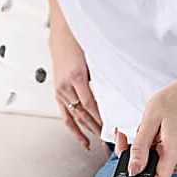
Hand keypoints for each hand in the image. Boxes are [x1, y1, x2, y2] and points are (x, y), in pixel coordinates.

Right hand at [49, 30, 102, 150]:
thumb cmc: (79, 43)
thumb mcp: (93, 58)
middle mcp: (66, 86)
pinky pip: (66, 116)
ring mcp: (60, 91)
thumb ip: (102, 76)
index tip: (110, 127)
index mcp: (76, 76)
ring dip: (88, 131)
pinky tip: (83, 140)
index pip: (89, 103)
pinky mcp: (58, 93)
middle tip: (109, 140)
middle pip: (83, 113)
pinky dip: (74, 130)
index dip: (99, 118)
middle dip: (96, 128)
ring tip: (100, 143)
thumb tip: (117, 92)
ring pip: (75, 117)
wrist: (62, 34)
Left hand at [116, 79, 176, 176]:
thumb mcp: (149, 120)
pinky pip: (165, 166)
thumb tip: (133, 171)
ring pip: (158, 170)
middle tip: (132, 140)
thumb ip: (140, 148)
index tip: (129, 168)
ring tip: (150, 136)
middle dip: (140, 161)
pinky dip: (156, 155)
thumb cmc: (172, 103)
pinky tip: (157, 141)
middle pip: (155, 174)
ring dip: (148, 156)